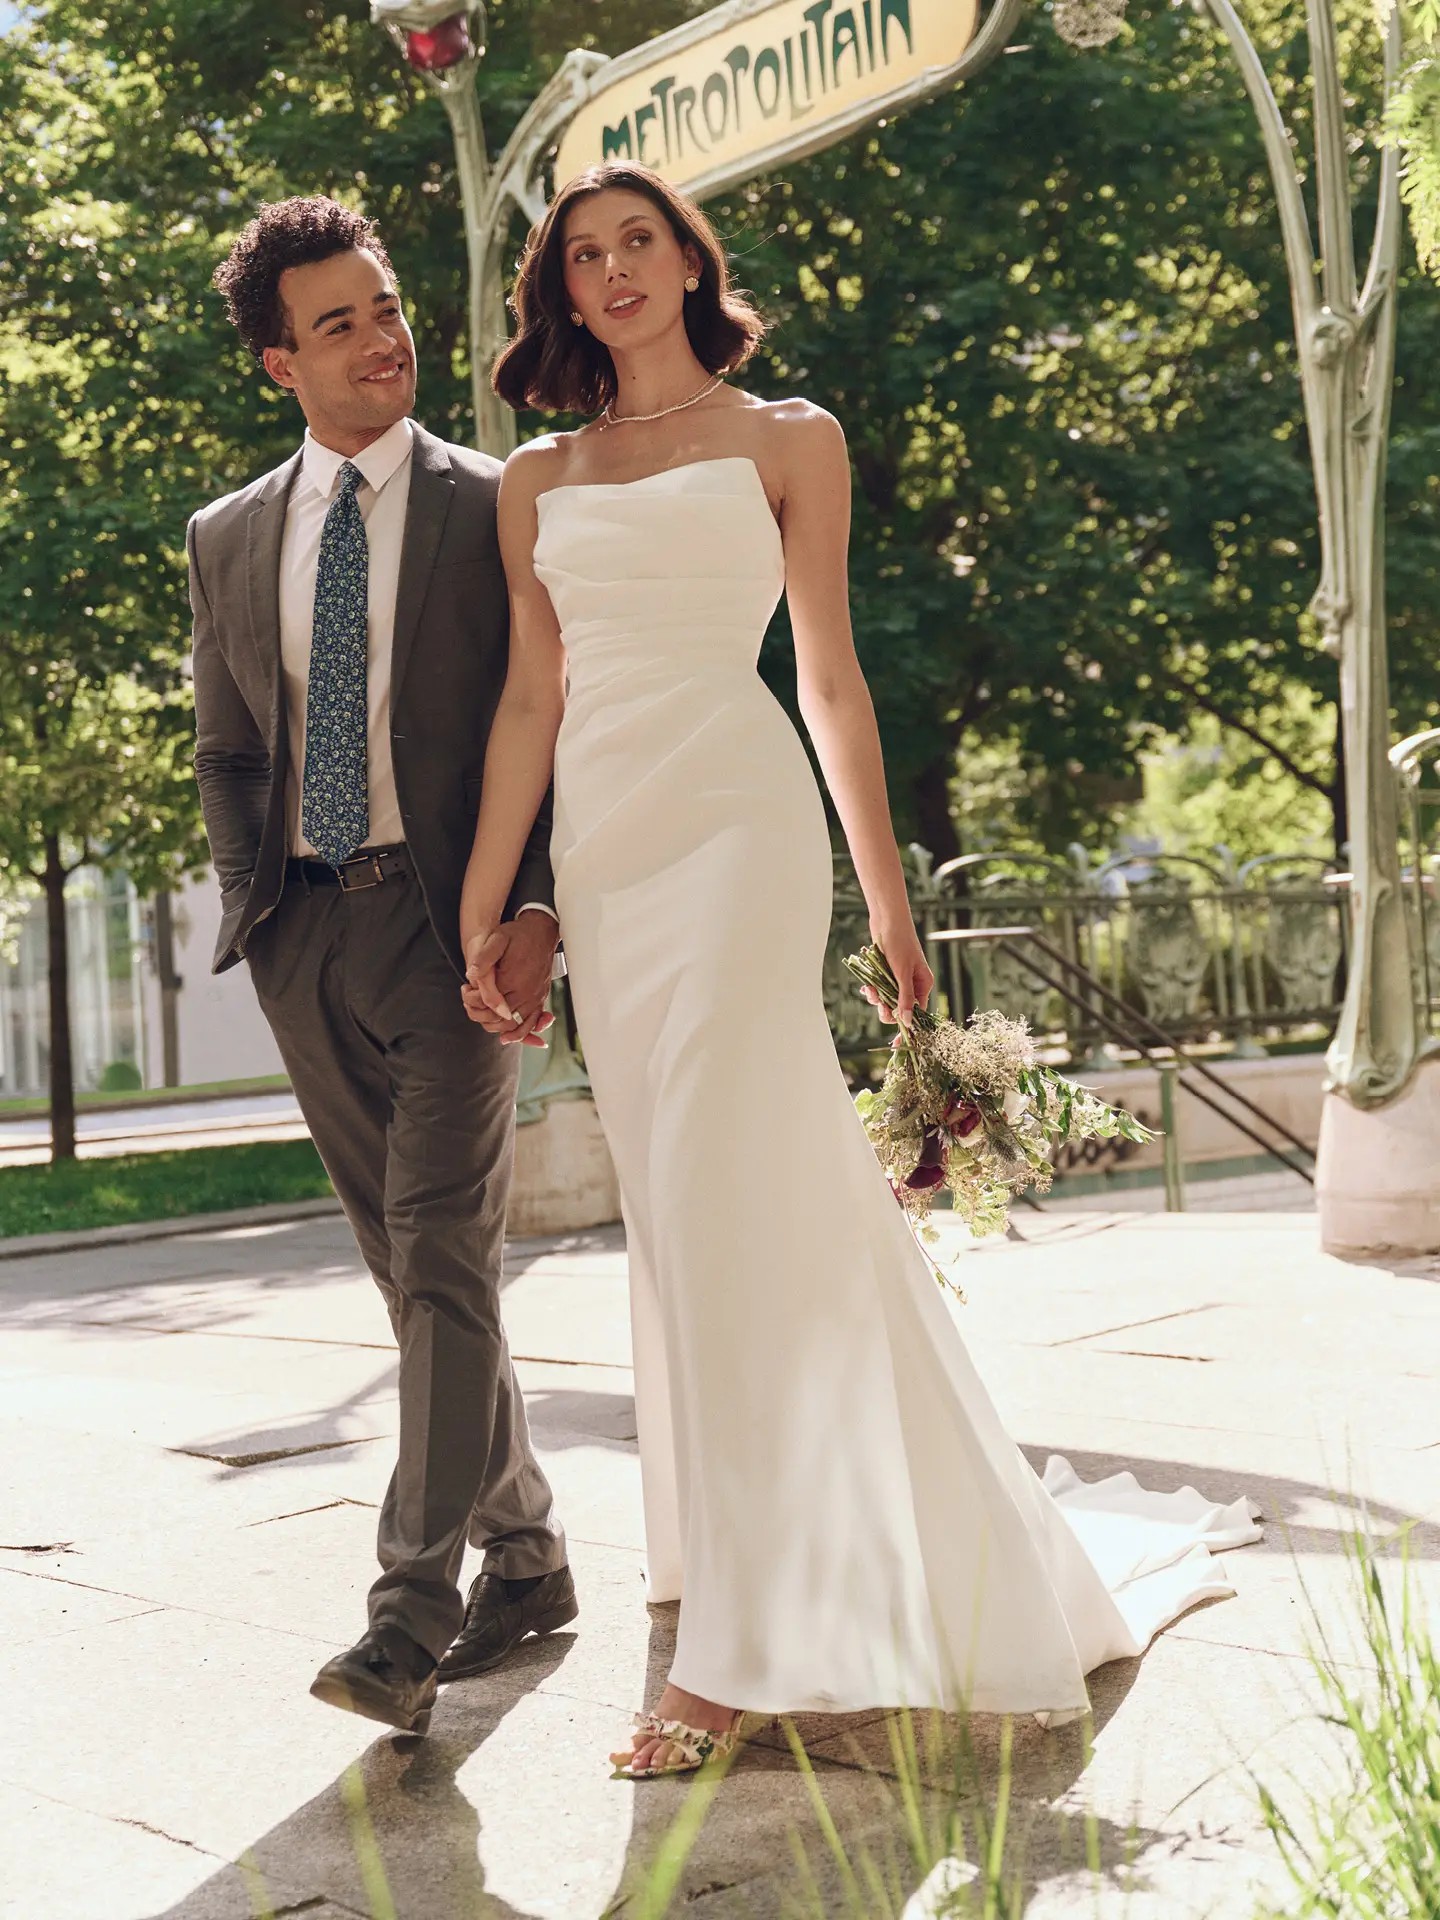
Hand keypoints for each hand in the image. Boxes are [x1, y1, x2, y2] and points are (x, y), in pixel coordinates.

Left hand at [461, 910, 560, 1046]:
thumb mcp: (496, 939)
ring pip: (512, 1025)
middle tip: (470, 998)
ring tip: (481, 1011)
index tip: (466, 988)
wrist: (541, 931)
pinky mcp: (540, 1000)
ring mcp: (535, 998)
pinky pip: (530, 1024)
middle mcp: (526, 993)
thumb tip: (471, 975)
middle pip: (497, 1017)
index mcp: (513, 980)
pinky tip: (505, 1036)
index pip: (486, 1002)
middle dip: (479, 1013)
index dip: (471, 999)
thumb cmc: (517, 935)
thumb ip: (483, 959)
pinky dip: (518, 1034)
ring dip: (494, 1024)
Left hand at [862, 918, 934, 1032]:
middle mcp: (913, 984)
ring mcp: (898, 979)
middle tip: (876, 1000)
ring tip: (869, 987)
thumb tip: (907, 1022)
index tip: (896, 1044)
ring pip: (886, 1000)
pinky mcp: (886, 973)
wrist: (887, 919)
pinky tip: (865, 985)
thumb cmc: (899, 943)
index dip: (906, 1027)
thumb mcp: (902, 973)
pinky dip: (871, 989)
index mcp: (923, 985)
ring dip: (876, 997)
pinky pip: (878, 989)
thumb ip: (904, 997)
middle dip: (885, 1008)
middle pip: (898, 1009)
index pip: (916, 1014)